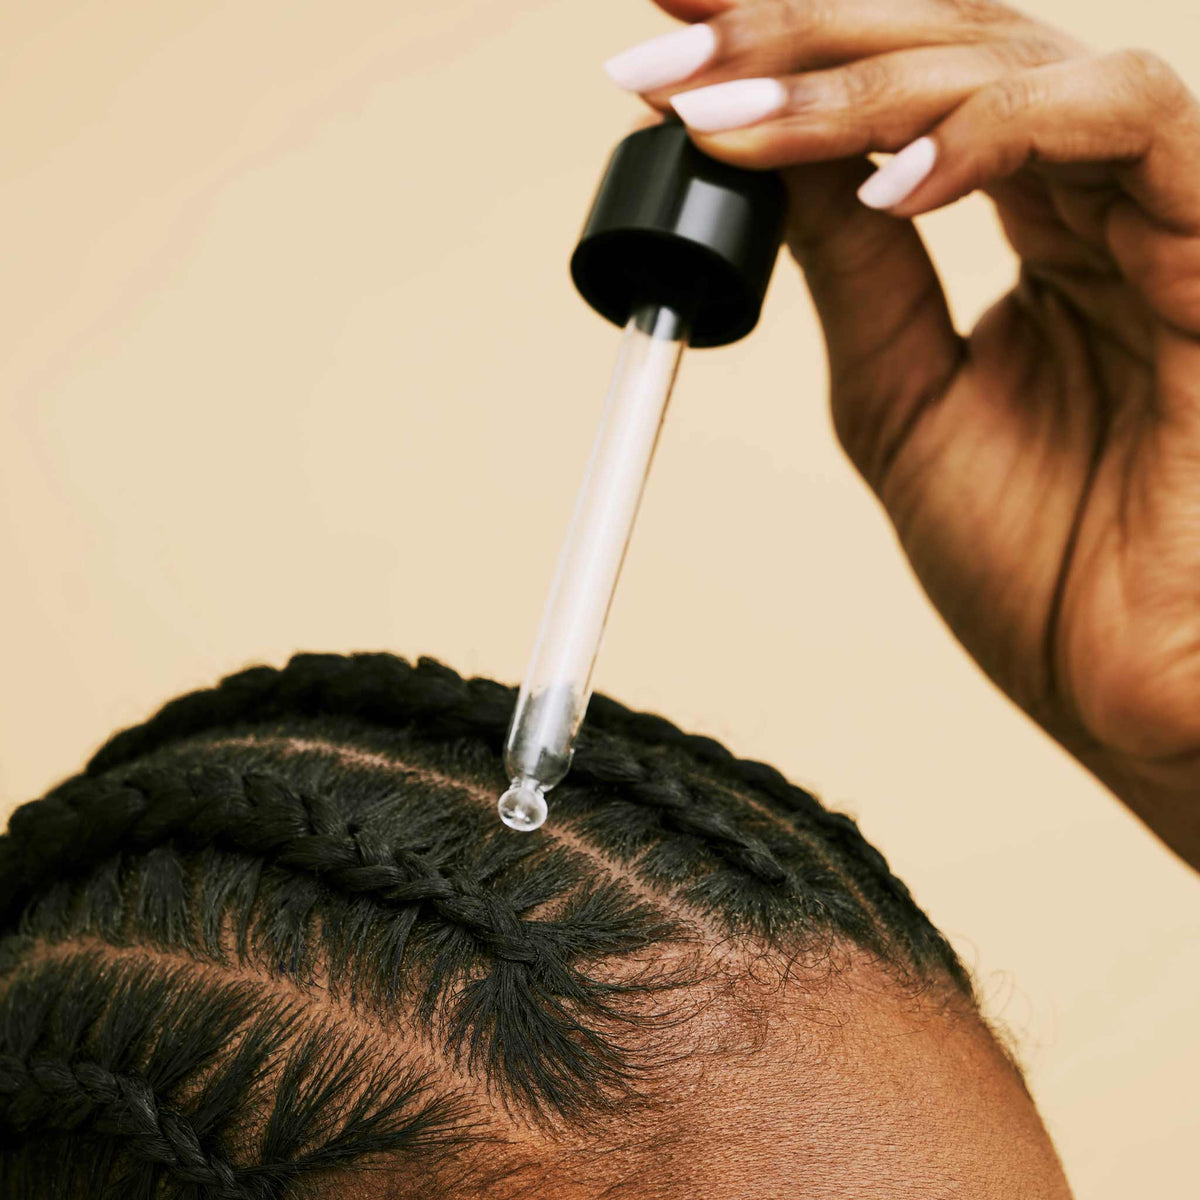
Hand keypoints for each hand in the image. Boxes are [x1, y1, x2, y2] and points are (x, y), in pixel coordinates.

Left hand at [605, 0, 1199, 867]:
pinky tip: (885, 181)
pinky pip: (1121, 126)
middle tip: (670, 46)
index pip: (905, 91)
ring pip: (1016, 60)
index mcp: (1035, 230)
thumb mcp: (900, 399)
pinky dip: (989, 133)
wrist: (1127, 681)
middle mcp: (1093, 199)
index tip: (664, 38)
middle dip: (794, 34)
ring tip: (731, 117)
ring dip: (858, 78)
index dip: (787, 49)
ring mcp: (1156, 214)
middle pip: (947, 41)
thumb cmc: (1035, 562)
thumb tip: (769, 166)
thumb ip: (855, 273)